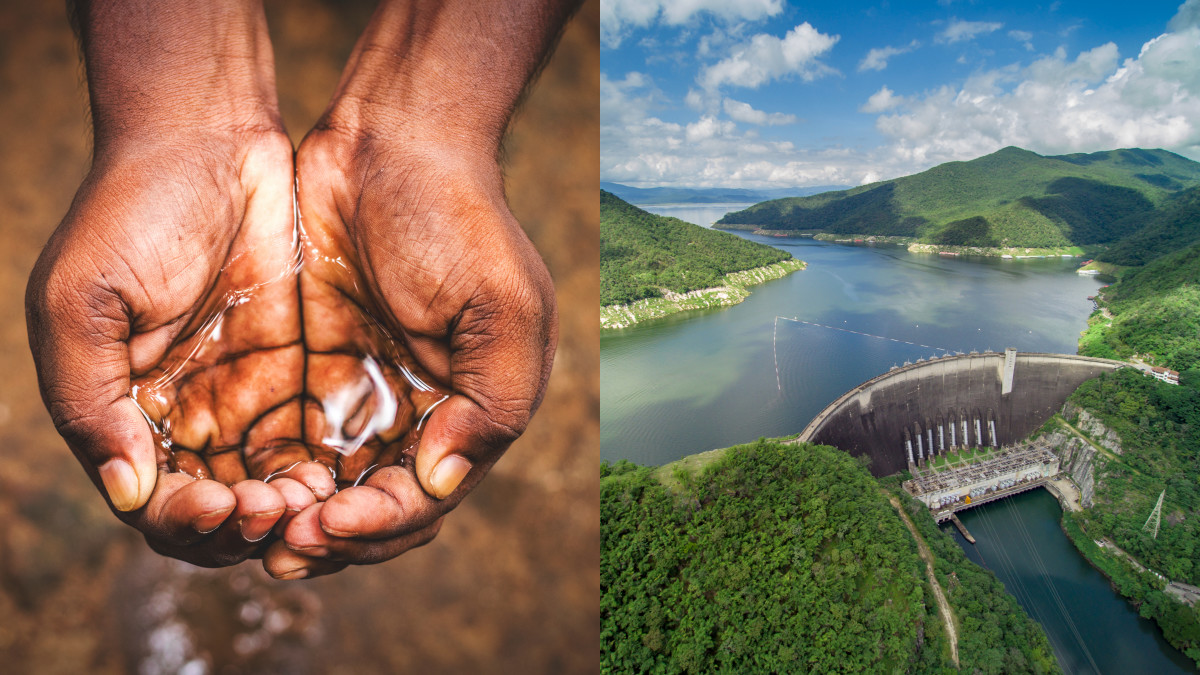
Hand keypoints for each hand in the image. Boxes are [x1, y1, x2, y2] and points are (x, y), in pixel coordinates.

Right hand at [25, 131, 337, 565]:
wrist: (212, 137)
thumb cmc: (132, 211)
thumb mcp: (82, 302)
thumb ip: (91, 402)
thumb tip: (129, 494)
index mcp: (129, 413)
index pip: (157, 505)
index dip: (188, 523)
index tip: (222, 506)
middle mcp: (191, 416)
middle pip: (221, 512)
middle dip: (246, 527)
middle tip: (278, 509)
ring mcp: (251, 394)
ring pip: (275, 487)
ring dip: (292, 510)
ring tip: (313, 500)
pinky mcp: (305, 369)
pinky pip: (319, 439)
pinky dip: (330, 468)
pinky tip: (345, 471)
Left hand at [262, 126, 557, 578]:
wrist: (391, 138)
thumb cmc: (459, 219)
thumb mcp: (503, 308)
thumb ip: (490, 405)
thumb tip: (438, 484)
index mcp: (468, 414)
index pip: (425, 500)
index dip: (383, 525)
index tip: (334, 521)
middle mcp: (414, 417)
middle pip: (372, 511)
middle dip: (333, 537)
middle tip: (283, 547)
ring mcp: (359, 395)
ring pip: (324, 488)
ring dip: (293, 518)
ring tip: (252, 525)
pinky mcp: (307, 369)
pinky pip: (283, 440)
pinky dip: (264, 471)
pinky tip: (234, 482)